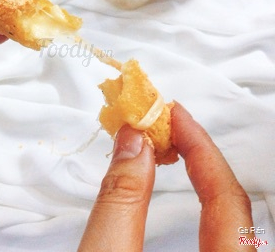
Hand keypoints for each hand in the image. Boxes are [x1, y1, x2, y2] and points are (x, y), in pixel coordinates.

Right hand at [78, 102, 254, 251]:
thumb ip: (120, 201)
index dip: (199, 147)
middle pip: (230, 205)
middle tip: (168, 124)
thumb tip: (133, 142)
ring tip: (166, 146)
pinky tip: (165, 187)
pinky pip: (210, 234)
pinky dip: (189, 201)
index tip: (174, 114)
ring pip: (223, 220)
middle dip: (197, 156)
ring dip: (194, 176)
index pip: (226, 199)